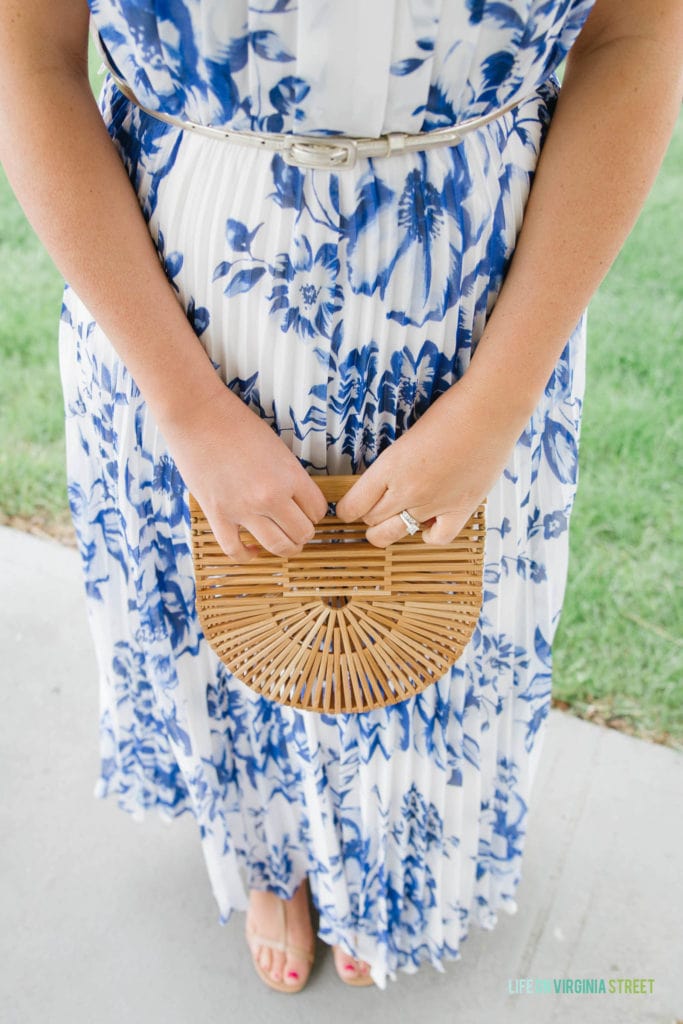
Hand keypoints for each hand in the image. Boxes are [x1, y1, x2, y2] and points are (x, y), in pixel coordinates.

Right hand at [161, 386, 327, 561]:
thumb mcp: (276, 447)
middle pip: (302, 533)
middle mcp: (271, 496)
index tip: (305, 510)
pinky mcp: (217, 514)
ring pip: (278, 547)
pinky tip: (252, 549)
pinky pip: (235, 550)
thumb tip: (295, 500)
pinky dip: (247, 555)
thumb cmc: (236, 423)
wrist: (197, 414)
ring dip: (284, 548)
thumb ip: (288, 475)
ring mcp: (243, 508)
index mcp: (290, 475)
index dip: (314, 512)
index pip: (317, 510)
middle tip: (295, 527)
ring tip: (281, 541)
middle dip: (303, 533)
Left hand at [335, 378, 527, 545]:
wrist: (490, 409)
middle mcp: (408, 489)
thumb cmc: (450, 412)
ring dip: (388, 530)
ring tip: (391, 522)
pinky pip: (436, 538)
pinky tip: (428, 524)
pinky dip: (428, 534)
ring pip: (395, 533)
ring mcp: (434, 503)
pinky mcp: (461, 509)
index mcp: (389, 466)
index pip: (353, 505)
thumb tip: (385, 483)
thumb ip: (395, 464)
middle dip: (368, 517)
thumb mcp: (407, 437)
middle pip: (372, 520)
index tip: (349, 508)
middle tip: (372, 510)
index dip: (347, 510)